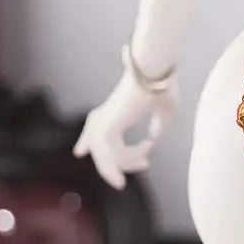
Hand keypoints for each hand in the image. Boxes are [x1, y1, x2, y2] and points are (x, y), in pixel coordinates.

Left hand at [72, 71, 178, 189]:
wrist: (156, 73)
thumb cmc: (163, 86)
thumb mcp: (165, 109)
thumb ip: (159, 124)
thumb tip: (154, 137)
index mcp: (112, 109)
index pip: (92, 131)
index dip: (84, 143)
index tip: (79, 153)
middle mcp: (104, 116)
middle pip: (98, 149)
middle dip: (113, 166)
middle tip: (137, 170)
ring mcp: (104, 122)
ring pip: (104, 156)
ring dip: (128, 163)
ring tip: (146, 163)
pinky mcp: (107, 127)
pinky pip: (115, 154)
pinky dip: (133, 156)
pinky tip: (147, 147)